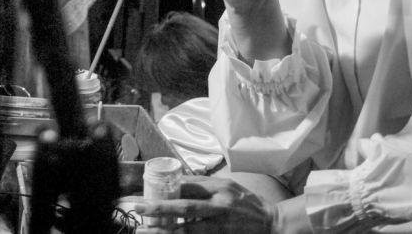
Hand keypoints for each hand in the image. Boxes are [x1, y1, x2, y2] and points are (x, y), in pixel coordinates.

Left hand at [134, 176, 275, 232]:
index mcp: (219, 188)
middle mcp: (220, 206)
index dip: (166, 190)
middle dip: (160, 208)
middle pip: (185, 207)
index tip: (146, 193)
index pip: (188, 187)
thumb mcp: (227, 184)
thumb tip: (177, 181)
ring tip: (147, 231)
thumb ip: (203, 184)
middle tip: (139, 209)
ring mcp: (222, 225)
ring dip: (166, 230)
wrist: (272, 223)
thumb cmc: (246, 201)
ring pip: (189, 230)